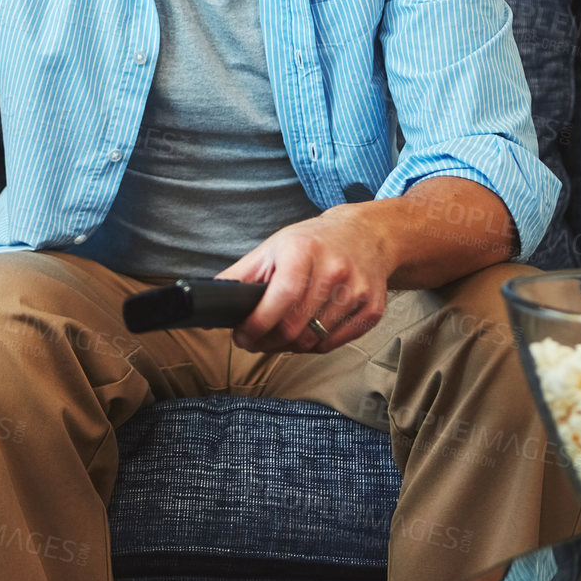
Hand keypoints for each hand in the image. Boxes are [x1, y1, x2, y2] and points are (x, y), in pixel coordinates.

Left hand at [217, 210, 395, 354]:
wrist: (365, 235)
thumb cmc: (311, 243)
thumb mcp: (272, 249)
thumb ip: (239, 277)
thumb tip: (208, 304)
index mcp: (304, 251)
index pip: (281, 299)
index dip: (257, 325)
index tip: (242, 336)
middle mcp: (334, 270)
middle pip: (296, 327)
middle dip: (268, 341)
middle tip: (256, 340)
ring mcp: (357, 291)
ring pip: (314, 340)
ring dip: (290, 345)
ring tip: (281, 333)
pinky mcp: (372, 309)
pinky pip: (335, 343)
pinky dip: (315, 344)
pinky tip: (307, 330)